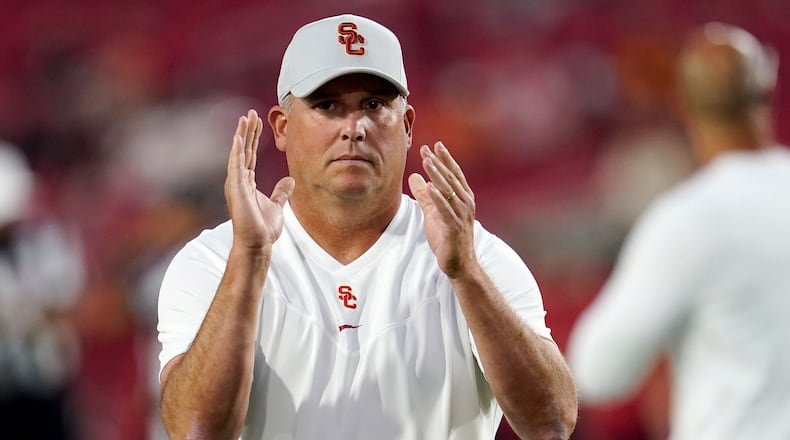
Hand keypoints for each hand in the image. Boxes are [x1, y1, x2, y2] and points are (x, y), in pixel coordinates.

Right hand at [225, 109, 294, 251]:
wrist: (257, 243)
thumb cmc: (264, 228)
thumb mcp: (277, 205)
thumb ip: (281, 192)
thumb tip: (289, 180)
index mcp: (248, 182)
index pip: (251, 155)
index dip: (254, 138)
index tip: (257, 122)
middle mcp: (239, 180)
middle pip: (244, 150)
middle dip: (248, 131)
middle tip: (251, 113)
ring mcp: (236, 183)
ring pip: (238, 153)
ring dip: (241, 135)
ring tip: (245, 118)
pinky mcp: (236, 188)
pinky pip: (236, 165)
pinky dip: (236, 150)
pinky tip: (238, 136)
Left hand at [408, 141, 475, 278]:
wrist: (460, 264)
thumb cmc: (448, 238)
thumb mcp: (433, 213)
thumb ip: (424, 195)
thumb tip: (414, 176)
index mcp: (463, 198)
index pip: (454, 174)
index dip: (445, 159)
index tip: (435, 145)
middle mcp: (465, 204)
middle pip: (450, 179)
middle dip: (438, 162)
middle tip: (426, 148)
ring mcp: (461, 216)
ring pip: (448, 191)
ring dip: (437, 175)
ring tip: (427, 161)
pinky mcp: (454, 228)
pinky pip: (446, 210)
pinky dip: (438, 198)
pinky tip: (429, 187)